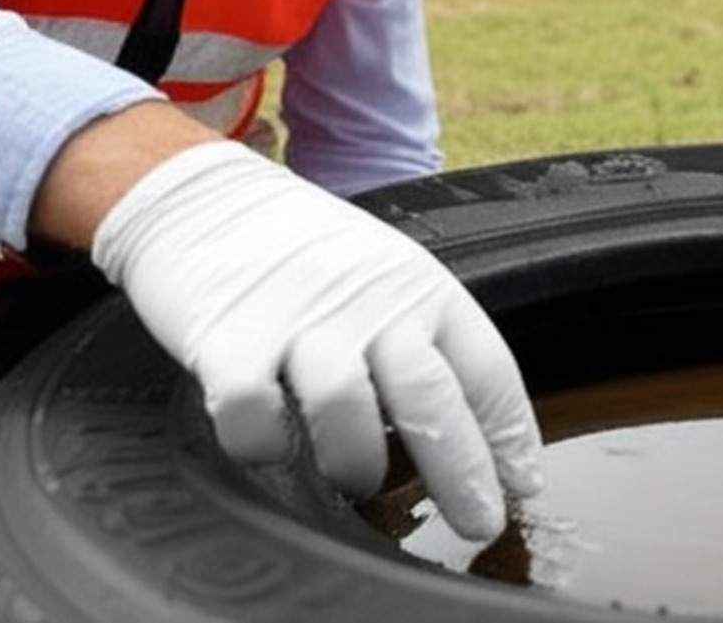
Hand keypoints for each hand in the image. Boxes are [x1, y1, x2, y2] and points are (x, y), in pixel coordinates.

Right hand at [90, 139, 542, 539]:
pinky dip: (265, 447)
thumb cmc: (300, 251)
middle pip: (429, 397)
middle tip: (475, 523)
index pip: (483, 367)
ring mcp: (297, 320)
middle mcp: (366, 301)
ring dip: (355, 466)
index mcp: (415, 285)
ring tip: (352, 481)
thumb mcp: (381, 273)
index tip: (521, 485)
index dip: (509, 434)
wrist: (200, 197)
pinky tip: (270, 444)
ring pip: (346, 412)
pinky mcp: (228, 340)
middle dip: (461, 473)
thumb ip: (418, 337)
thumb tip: (466, 431)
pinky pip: (255, 420)